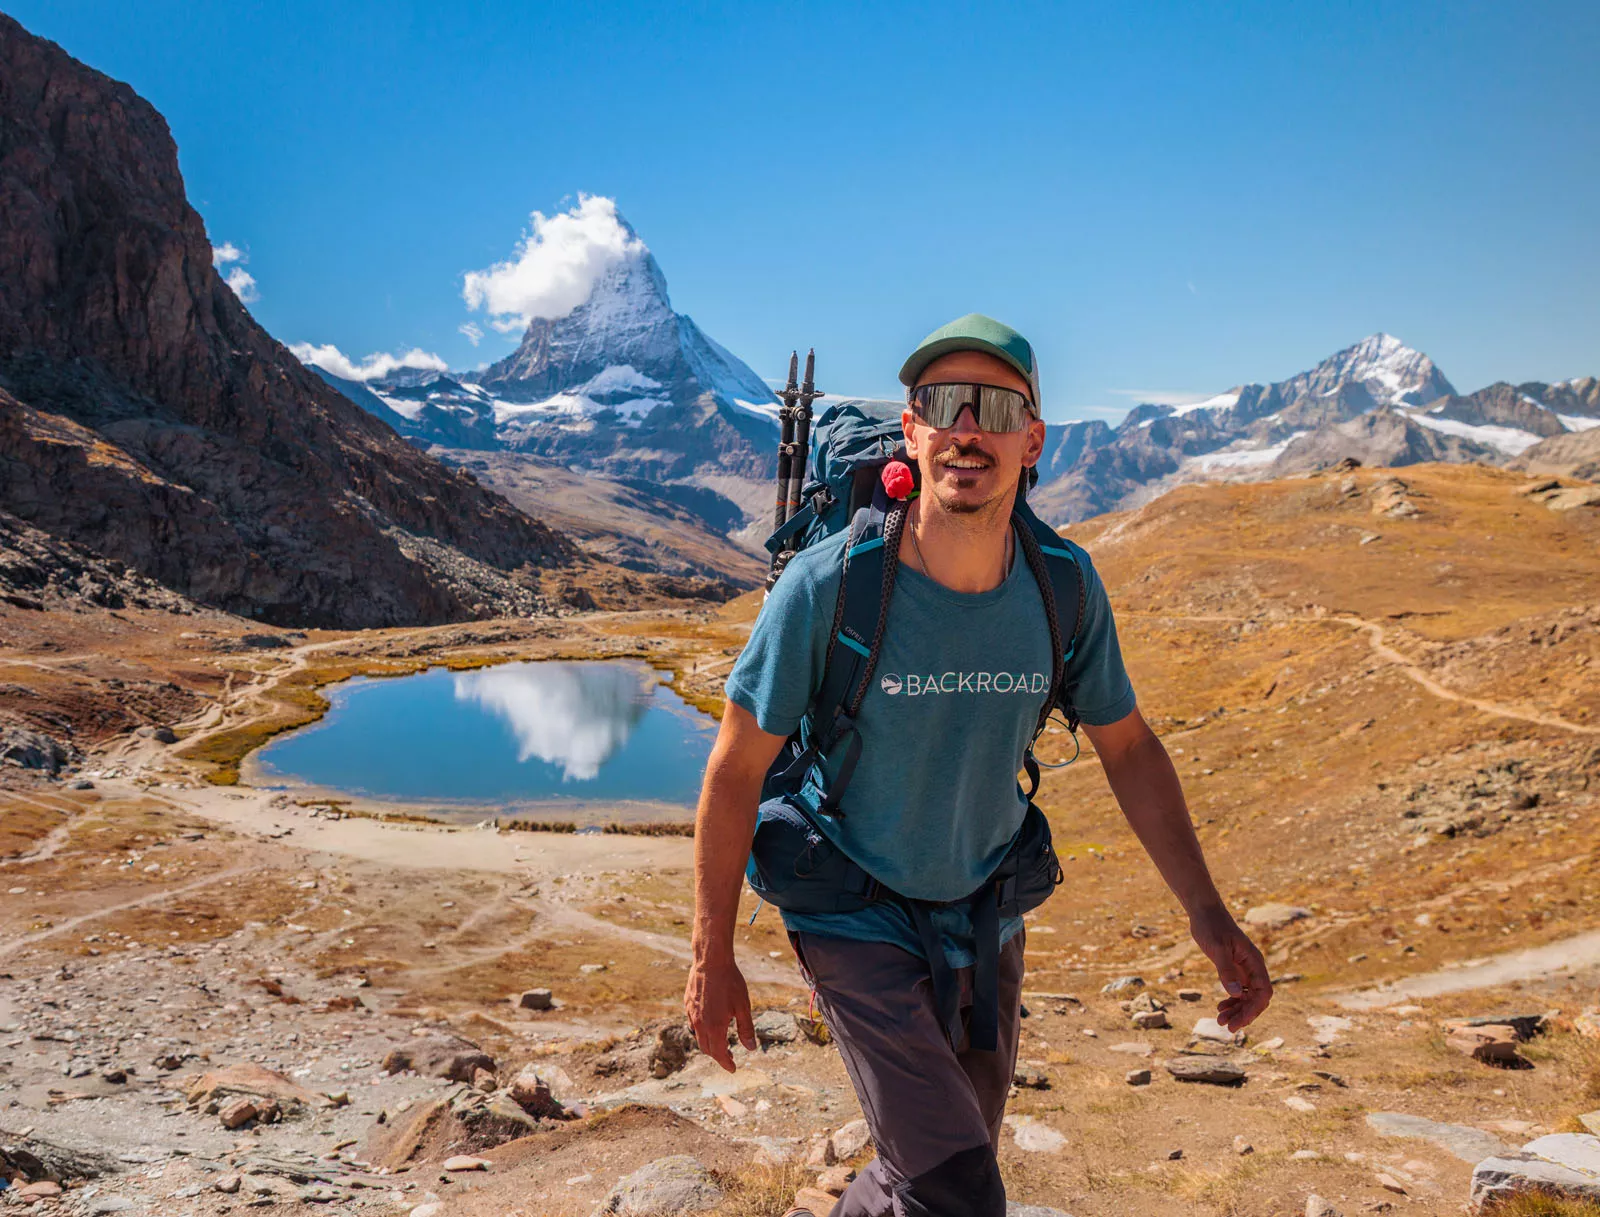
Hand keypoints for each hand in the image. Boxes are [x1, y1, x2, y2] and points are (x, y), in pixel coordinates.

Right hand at [684, 949, 756, 1071]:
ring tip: (721, 1040)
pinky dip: (702, 1030)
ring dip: (709, 1043)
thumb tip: (750, 1048)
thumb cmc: (730, 982)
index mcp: (714, 1027)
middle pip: (706, 1048)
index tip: (733, 1069)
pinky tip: (710, 1023)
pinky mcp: (688, 1004)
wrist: (711, 961)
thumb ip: (746, 1029)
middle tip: (730, 1055)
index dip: (726, 1063)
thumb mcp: (743, 1007)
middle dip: (718, 1055)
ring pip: (698, 1036)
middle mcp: (699, 1024)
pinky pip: (693, 1023)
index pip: (718, 1054)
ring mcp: (691, 1013)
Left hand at [1188, 905, 1271, 1031]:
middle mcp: (1252, 967)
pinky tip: (1220, 1007)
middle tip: (1226, 1027)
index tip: (1237, 1022)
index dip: (1253, 1010)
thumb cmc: (1212, 926)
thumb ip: (1226, 970)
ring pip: (1246, 996)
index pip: (1263, 992)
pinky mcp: (1233, 968)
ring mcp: (1243, 968)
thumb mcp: (1217, 948)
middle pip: (1256, 998)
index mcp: (1254, 961)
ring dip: (1236, 1010)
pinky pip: (1237, 990)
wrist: (1204, 911)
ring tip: (1220, 1021)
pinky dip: (1231, 1001)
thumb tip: (1235, 993)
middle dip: (1244, 1014)